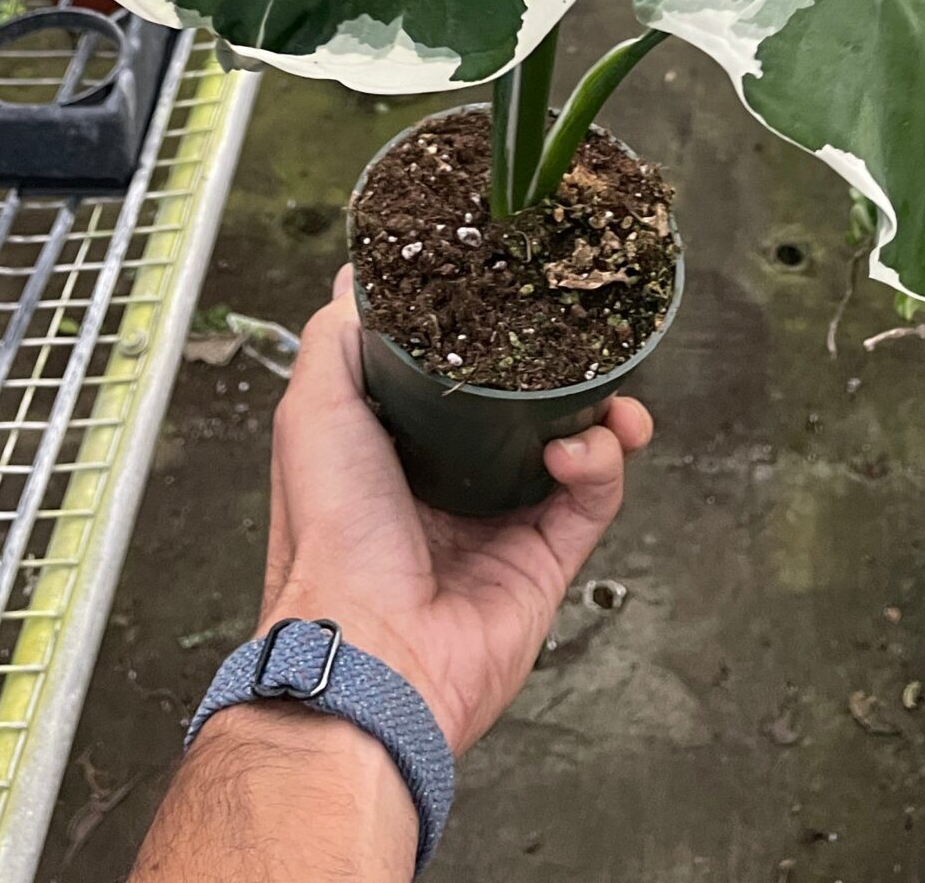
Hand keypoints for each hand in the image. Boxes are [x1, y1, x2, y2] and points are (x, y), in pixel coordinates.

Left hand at [259, 266, 652, 756]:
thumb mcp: (313, 410)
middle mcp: (454, 482)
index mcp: (397, 447)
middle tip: (584, 336)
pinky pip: (593, 496)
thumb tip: (361, 277)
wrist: (372, 648)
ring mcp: (504, 520)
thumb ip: (339, 338)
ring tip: (611, 393)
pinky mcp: (547, 558)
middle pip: (526, 405)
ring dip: (602, 411)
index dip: (490, 332)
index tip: (515, 293)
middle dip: (564, 368)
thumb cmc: (329, 535)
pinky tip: (579, 448)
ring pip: (575, 444)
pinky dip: (600, 463)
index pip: (456, 373)